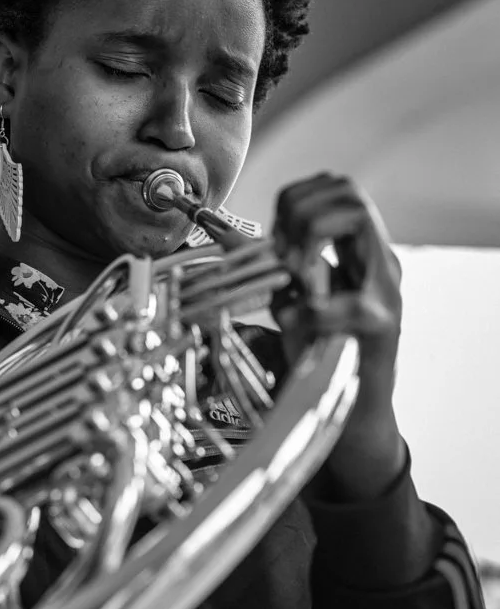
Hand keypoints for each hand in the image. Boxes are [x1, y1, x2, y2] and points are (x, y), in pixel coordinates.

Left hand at [270, 173, 405, 499]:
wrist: (351, 420)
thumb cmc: (320, 360)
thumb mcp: (290, 302)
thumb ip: (271, 269)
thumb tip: (222, 231)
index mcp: (360, 255)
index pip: (338, 187)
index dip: (297, 198)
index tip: (273, 233)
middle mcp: (380, 265)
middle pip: (349, 193)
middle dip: (300, 213)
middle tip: (280, 256)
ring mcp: (386, 293)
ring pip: (357, 220)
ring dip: (309, 243)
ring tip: (293, 281)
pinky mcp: (379, 328)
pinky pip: (340, 301)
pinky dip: (308, 309)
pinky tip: (297, 325)